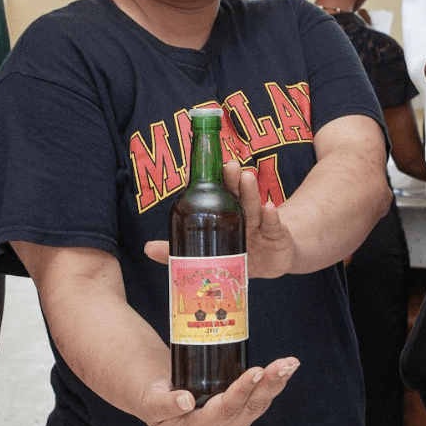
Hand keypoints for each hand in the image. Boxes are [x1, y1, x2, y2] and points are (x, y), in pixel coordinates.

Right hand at [136, 357, 297, 425]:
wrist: (160, 400)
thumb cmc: (154, 399)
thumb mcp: (152, 404)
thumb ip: (165, 404)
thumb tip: (186, 401)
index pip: (226, 409)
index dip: (241, 391)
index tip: (254, 370)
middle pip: (250, 407)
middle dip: (268, 384)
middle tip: (283, 364)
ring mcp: (234, 421)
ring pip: (260, 403)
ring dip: (276, 383)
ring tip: (291, 363)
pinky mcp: (241, 410)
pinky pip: (261, 397)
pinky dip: (274, 382)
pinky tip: (286, 368)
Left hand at [142, 158, 293, 277]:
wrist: (275, 260)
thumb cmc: (241, 249)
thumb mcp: (212, 251)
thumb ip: (179, 251)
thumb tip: (147, 248)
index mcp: (226, 214)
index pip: (218, 193)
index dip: (215, 180)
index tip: (207, 167)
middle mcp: (243, 214)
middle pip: (236, 195)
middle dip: (232, 180)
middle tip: (230, 165)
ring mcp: (261, 225)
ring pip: (254, 207)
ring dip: (250, 192)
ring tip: (246, 176)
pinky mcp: (277, 237)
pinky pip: (273, 226)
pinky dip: (272, 217)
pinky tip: (270, 207)